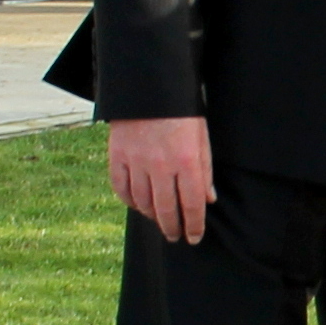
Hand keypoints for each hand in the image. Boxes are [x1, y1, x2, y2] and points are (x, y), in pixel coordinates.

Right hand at [109, 116, 213, 243]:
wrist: (150, 87)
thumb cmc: (182, 113)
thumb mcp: (202, 138)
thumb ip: (205, 170)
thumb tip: (208, 200)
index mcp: (187, 161)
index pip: (192, 205)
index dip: (194, 226)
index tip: (194, 238)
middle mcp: (161, 165)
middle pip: (166, 210)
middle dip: (172, 228)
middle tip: (175, 237)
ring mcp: (136, 161)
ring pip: (143, 203)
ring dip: (152, 217)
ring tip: (159, 221)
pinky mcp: (117, 156)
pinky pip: (121, 188)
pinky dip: (130, 201)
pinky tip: (138, 205)